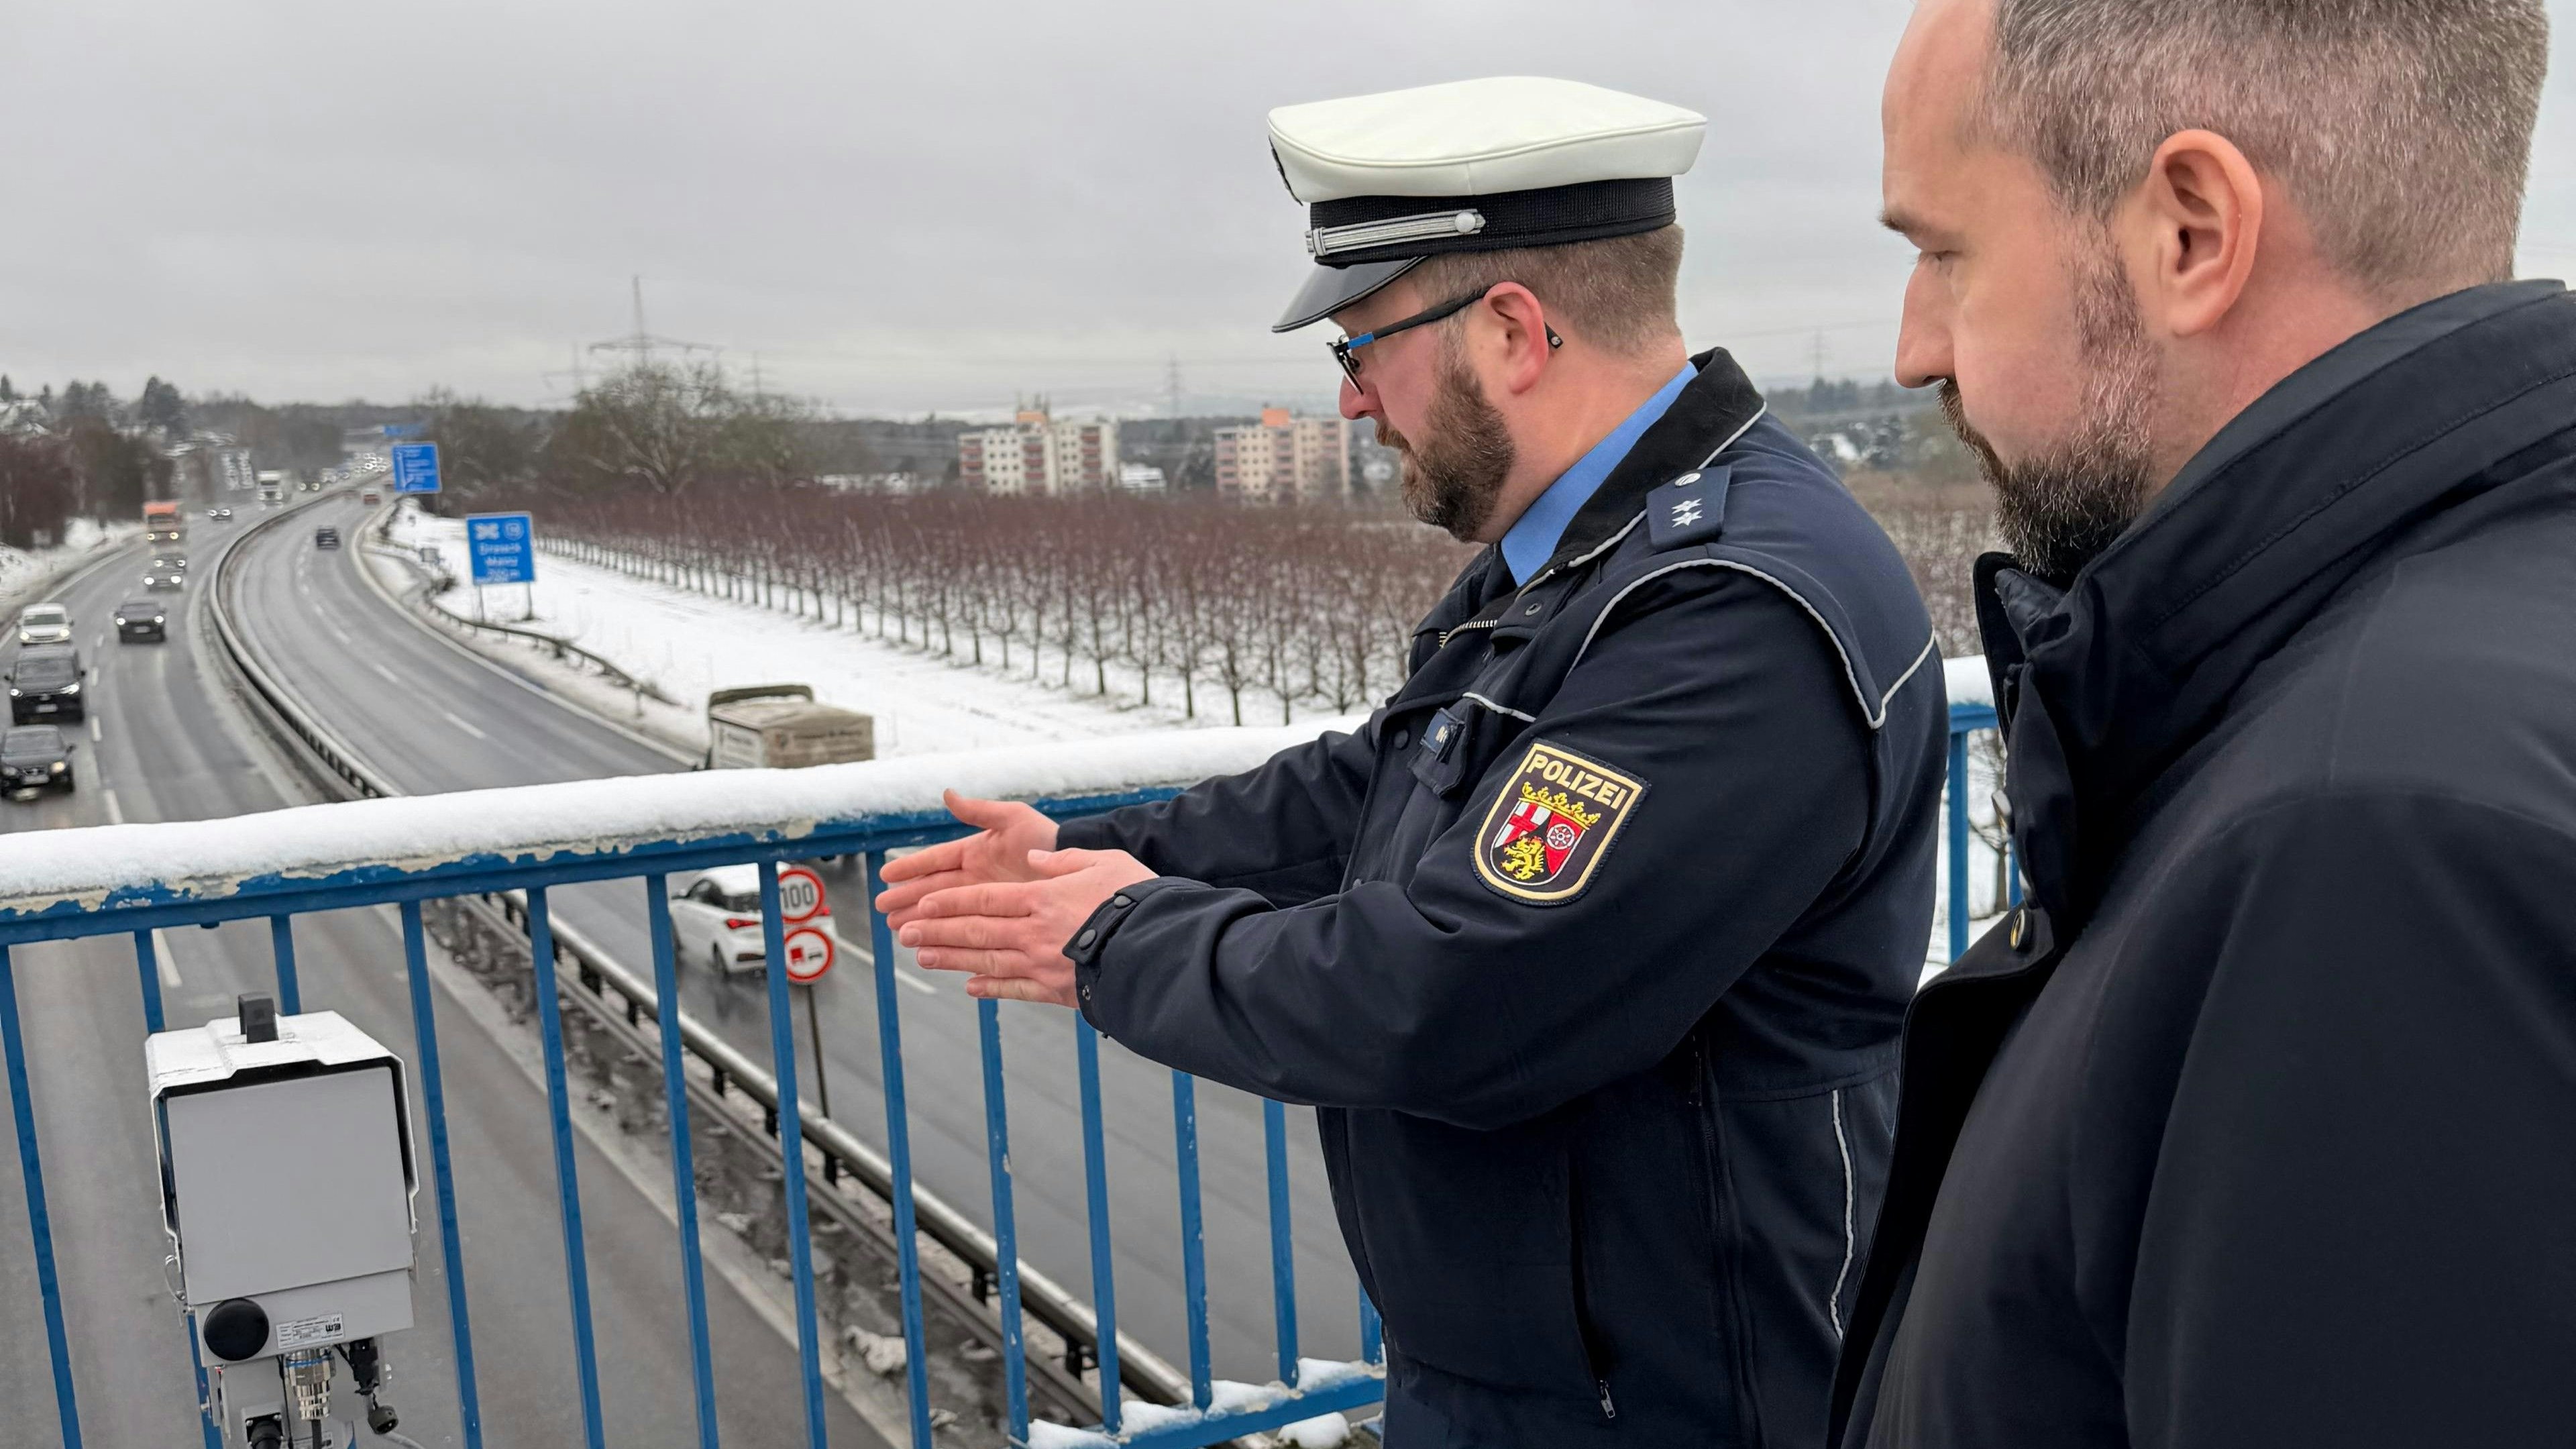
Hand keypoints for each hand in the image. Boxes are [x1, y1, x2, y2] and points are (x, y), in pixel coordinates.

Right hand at [874, 791, 1059, 928]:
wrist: (1075, 865)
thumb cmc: (1046, 838)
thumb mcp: (1012, 818)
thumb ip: (979, 811)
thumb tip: (947, 794)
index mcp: (974, 852)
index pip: (934, 861)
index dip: (910, 868)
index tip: (885, 877)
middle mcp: (975, 878)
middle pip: (933, 890)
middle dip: (907, 899)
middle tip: (883, 910)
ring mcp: (984, 899)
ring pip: (944, 911)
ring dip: (920, 919)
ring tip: (898, 930)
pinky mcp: (996, 917)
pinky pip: (965, 927)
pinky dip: (947, 935)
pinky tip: (930, 945)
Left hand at [899, 848, 1155, 1005]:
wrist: (1156, 949)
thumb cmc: (1134, 898)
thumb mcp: (1102, 862)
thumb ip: (1064, 861)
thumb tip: (1038, 861)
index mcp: (1041, 898)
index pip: (983, 898)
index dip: (950, 902)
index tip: (921, 905)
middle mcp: (1032, 932)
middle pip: (975, 931)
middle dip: (937, 931)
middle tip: (905, 932)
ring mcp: (1041, 964)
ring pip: (985, 961)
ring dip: (951, 959)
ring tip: (923, 956)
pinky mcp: (1055, 990)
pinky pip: (1013, 989)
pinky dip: (989, 988)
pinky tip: (969, 987)